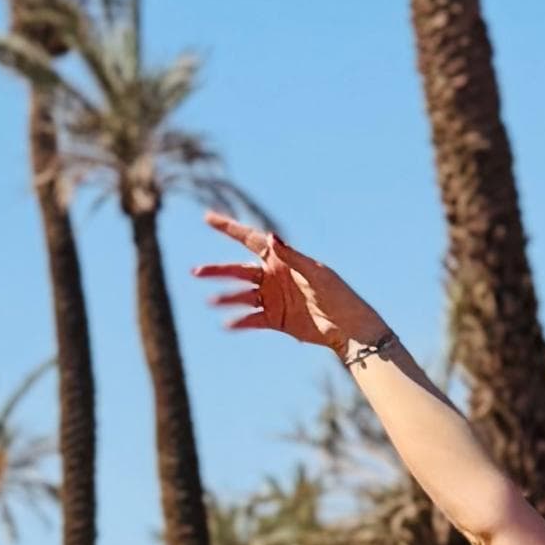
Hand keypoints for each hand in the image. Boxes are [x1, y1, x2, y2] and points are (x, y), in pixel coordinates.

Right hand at [196, 214, 384, 354]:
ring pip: (241, 296)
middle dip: (217, 270)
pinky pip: (252, 319)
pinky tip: (227, 324)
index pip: (249, 240)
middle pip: (238, 271)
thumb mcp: (314, 273)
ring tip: (211, 301)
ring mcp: (273, 298)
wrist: (348, 326)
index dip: (228, 228)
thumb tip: (269, 236)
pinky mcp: (276, 320)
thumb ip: (290, 256)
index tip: (207, 217)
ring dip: (226, 298)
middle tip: (195, 271)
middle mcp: (273, 277)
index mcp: (282, 259)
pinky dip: (240, 321)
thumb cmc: (337, 294)